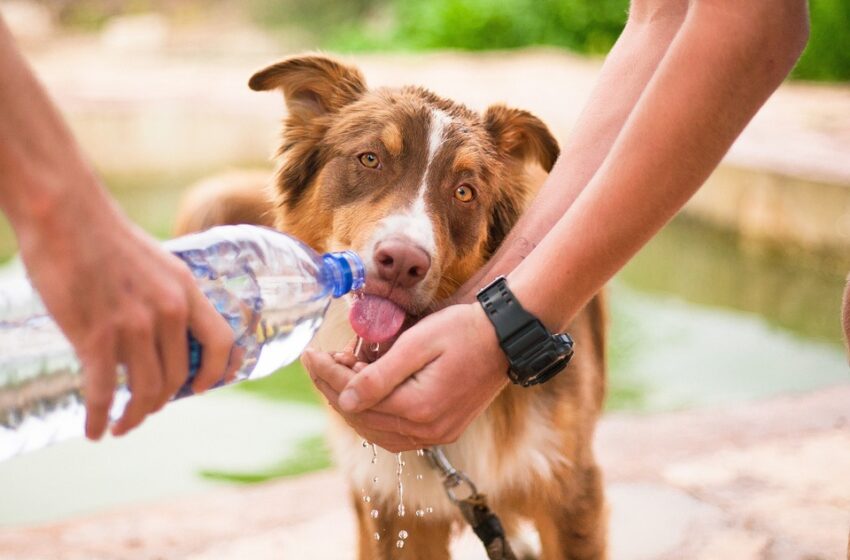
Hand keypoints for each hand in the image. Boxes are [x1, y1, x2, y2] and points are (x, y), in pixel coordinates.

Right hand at [16, 190, 235, 439]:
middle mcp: (168, 311)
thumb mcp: (156, 263)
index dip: (217, 372)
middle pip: (178, 377)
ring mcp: (134, 325)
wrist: (65, 214)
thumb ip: (166, 297)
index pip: (221, 342)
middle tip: (145, 410)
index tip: (201, 389)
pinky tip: (94, 430)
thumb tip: (163, 333)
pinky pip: (104, 392)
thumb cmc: (105, 237)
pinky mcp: (95, 336)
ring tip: (121, 425)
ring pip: (145, 390)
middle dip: (162, 402)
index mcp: (186, 290)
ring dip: (134, 416)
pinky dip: (100, 418)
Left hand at [302, 303, 508, 451]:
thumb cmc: (463, 331)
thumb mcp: (418, 343)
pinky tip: (364, 394)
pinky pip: (395, 433)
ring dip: (352, 404)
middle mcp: (427, 430)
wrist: (505, 338)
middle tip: (320, 360)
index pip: (355, 398)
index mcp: (418, 408)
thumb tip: (344, 399)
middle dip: (334, 388)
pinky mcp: (443, 431)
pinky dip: (374, 415)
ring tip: (340, 372)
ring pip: (376, 430)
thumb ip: (379, 375)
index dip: (327, 375)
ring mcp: (436, 435)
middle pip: (362, 417)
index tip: (309, 354)